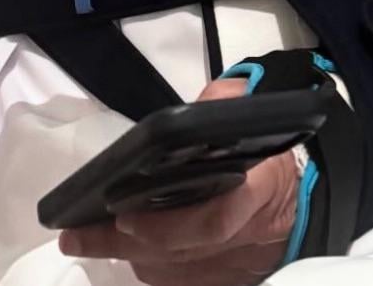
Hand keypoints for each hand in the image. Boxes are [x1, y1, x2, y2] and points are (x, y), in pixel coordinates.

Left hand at [58, 78, 300, 285]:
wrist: (296, 211)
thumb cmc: (267, 160)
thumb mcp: (256, 117)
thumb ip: (224, 104)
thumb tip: (203, 105)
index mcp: (258, 188)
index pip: (217, 218)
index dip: (172, 225)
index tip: (127, 216)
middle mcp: (241, 237)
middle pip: (176, 250)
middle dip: (123, 242)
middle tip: (76, 235)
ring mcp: (229, 267)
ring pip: (168, 270)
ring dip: (125, 254)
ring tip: (83, 236)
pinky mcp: (218, 282)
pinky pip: (172, 279)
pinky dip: (145, 264)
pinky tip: (116, 247)